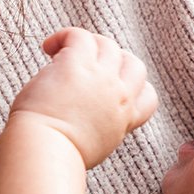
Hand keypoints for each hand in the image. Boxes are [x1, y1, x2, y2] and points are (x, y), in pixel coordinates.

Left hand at [8, 28, 157, 167]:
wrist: (45, 154)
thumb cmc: (57, 157)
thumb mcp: (94, 147)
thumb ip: (97, 129)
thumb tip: (80, 121)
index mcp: (124, 119)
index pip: (148, 95)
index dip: (134, 86)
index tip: (110, 87)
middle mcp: (118, 96)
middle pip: (134, 64)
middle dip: (113, 60)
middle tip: (86, 65)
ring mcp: (101, 78)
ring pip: (108, 44)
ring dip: (88, 44)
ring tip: (60, 53)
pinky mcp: (76, 64)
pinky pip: (79, 35)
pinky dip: (64, 36)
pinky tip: (48, 47)